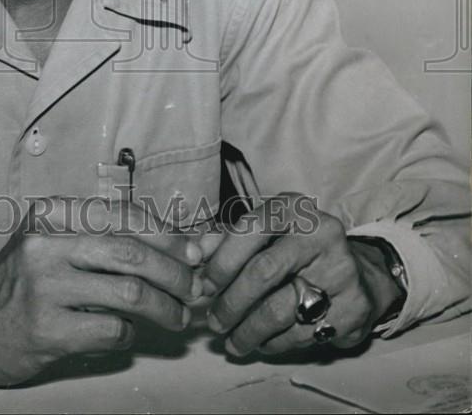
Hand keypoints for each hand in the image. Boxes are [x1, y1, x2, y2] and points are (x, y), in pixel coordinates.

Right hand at [0, 196, 202, 384]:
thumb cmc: (23, 282)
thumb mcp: (55, 243)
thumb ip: (106, 239)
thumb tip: (178, 246)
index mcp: (52, 214)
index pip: (123, 216)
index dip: (166, 235)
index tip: (194, 252)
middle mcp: (46, 243)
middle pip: (133, 254)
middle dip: (176, 273)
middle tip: (195, 289)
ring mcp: (45, 286)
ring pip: (129, 292)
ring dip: (165, 308)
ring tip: (179, 317)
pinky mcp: (47, 328)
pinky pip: (111, 330)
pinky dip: (131, 335)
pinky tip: (130, 334)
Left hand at [197, 193, 402, 356]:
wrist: (359, 274)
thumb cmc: (296, 250)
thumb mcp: (264, 233)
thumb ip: (226, 240)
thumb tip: (193, 256)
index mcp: (294, 209)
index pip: (250, 229)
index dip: (222, 261)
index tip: (204, 287)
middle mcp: (321, 234)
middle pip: (264, 272)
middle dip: (231, 303)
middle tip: (214, 323)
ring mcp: (341, 270)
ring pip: (281, 309)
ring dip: (248, 331)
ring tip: (232, 341)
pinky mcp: (354, 307)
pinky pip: (302, 333)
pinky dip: (275, 343)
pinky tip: (262, 343)